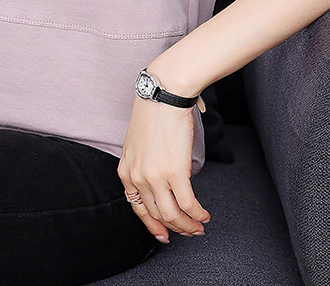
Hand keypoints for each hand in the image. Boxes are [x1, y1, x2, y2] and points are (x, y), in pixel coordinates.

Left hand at [117, 90, 210, 243]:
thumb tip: (158, 179)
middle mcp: (137, 177)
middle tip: (189, 232)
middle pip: (156, 215)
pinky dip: (198, 214)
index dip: (152, 225)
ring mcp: (155, 176)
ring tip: (199, 227)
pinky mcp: (175, 172)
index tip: (164, 234)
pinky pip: (188, 204)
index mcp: (125, 170)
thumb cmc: (153, 112)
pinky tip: (204, 215)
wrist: (164, 94)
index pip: (137, 208)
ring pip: (172, 215)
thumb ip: (141, 164)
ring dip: (188, 226)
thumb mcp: (136, 142)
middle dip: (175, 228)